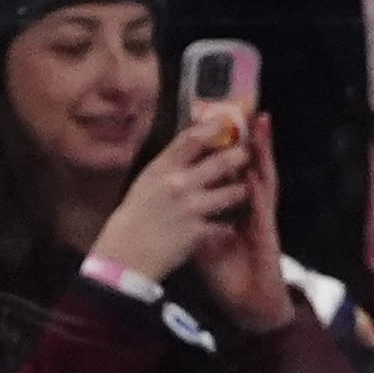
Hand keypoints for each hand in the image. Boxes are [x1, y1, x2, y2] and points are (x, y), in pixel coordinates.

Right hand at [90, 108, 256, 292]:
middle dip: (239, 156)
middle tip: (247, 154)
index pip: (190, 139)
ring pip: (231, 193)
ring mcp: (189, 208)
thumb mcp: (146, 182)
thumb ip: (168, 165)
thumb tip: (185, 147)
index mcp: (161, 169)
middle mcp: (177, 184)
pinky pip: (225, 225)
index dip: (212, 127)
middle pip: (219, 162)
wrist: (126, 252)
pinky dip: (230, 225)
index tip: (227, 120)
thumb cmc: (135, 217)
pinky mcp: (198, 231)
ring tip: (244, 189)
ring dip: (241, 191)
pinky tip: (234, 225)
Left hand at [190, 113, 294, 331]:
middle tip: (244, 108)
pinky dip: (262, 181)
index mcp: (235, 208)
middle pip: (249, 165)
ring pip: (263, 176)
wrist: (250, 306)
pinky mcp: (267, 230)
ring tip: (260, 124)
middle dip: (247, 138)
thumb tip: (168, 206)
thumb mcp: (202, 243)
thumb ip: (191, 221)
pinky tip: (259, 163)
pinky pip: (264, 201)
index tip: (217, 120)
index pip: (230, 170)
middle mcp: (251, 208)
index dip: (224, 146)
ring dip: (263, 151)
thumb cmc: (229, 277)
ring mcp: (262, 217)